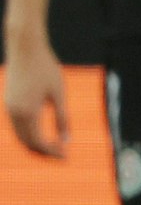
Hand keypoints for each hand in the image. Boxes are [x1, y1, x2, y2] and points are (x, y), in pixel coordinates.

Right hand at [4, 34, 67, 157]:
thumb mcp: (58, 93)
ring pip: (20, 136)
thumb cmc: (45, 67)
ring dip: (35, 145)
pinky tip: (42, 135)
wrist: (25, 48)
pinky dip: (29, 134)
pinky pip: (17, 126)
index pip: (38, 142)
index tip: (66, 156)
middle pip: (27, 143)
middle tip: (62, 156)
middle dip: (43, 152)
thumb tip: (67, 140)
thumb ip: (62, 118)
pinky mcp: (9, 102)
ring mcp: (9, 108)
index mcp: (28, 112)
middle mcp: (14, 113)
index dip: (52, 151)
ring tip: (54, 148)